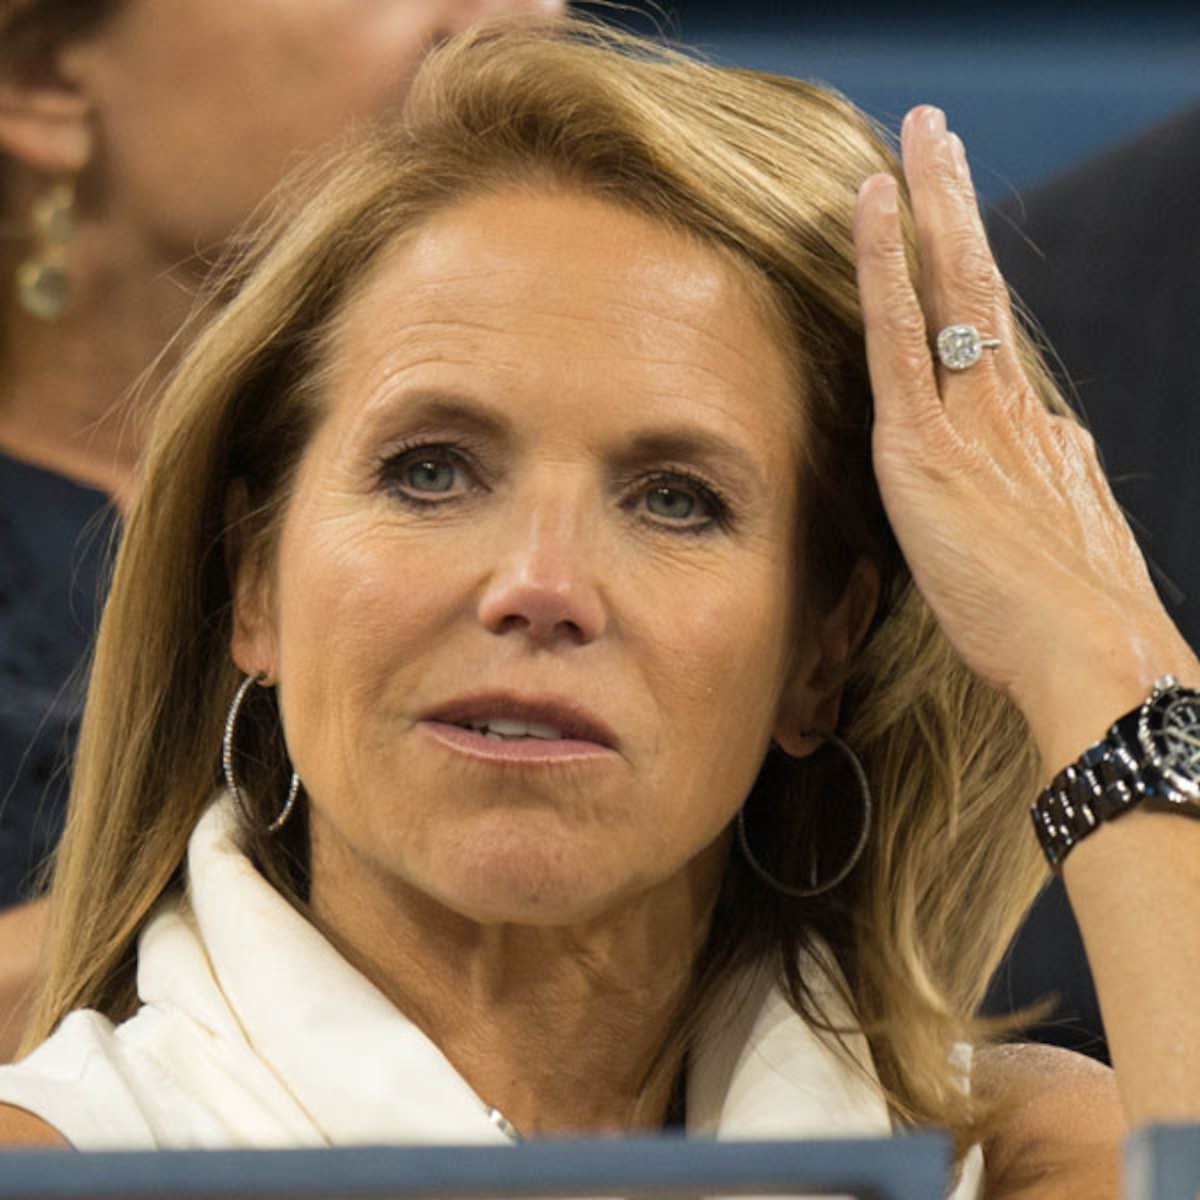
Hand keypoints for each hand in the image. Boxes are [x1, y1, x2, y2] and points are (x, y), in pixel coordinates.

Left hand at [853, 106, 1196, 769]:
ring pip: (949, 285)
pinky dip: (884, 262)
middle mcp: (1011, 408)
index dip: (970, 291)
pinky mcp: (925, 440)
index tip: (956, 245)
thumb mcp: (1057, 551)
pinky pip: (898, 331)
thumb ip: (1043, 494)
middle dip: (961, 208)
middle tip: (941, 141)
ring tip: (917, 137)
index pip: (990, 350)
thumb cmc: (1065, 630)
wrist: (1088, 653)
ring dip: (932, 203)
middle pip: (984, 287)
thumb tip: (1049, 455)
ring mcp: (971, 416)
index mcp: (1038, 439)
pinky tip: (870, 205)